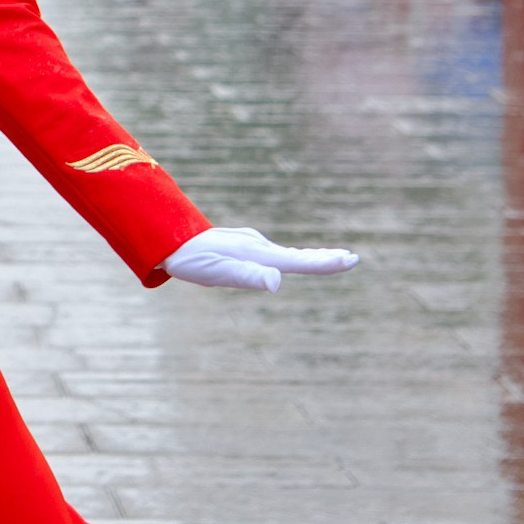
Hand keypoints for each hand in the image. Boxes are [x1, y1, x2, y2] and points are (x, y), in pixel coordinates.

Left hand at [162, 227, 359, 294]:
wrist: (171, 240)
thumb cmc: (195, 262)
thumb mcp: (219, 273)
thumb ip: (248, 276)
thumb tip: (277, 283)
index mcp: (260, 255)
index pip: (300, 261)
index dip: (326, 263)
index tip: (352, 259)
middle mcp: (260, 247)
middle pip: (299, 255)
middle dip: (325, 259)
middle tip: (351, 258)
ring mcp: (252, 245)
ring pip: (287, 253)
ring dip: (310, 257)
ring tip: (329, 259)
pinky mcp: (243, 246)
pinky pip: (273, 253)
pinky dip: (290, 256)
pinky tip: (286, 260)